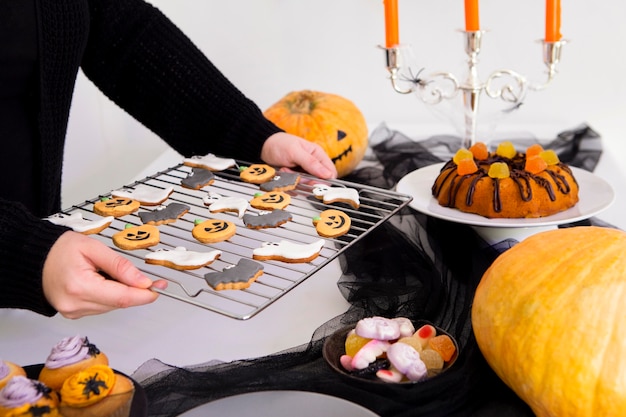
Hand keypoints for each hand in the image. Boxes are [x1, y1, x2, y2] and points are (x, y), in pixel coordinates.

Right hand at [42, 231, 167, 318]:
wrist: (33, 258)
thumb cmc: (59, 249)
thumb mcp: (93, 248)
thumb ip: (119, 265)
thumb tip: (142, 281)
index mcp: (80, 287)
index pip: (121, 298)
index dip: (144, 295)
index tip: (159, 288)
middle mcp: (75, 305)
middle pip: (118, 303)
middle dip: (137, 292)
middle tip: (152, 281)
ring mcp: (73, 312)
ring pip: (111, 306)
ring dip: (122, 293)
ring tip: (115, 274)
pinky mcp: (73, 313)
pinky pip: (101, 306)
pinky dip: (110, 296)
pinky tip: (104, 282)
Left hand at [261, 132, 336, 178]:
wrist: (264, 146)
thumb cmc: (280, 144)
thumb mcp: (295, 152)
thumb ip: (311, 163)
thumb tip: (327, 174)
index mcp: (318, 154)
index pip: (330, 171)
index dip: (325, 180)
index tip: (314, 183)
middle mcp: (313, 163)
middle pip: (319, 180)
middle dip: (307, 180)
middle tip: (296, 175)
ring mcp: (304, 170)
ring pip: (307, 184)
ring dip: (297, 180)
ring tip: (287, 170)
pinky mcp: (296, 176)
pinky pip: (298, 184)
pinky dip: (291, 181)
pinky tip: (284, 172)